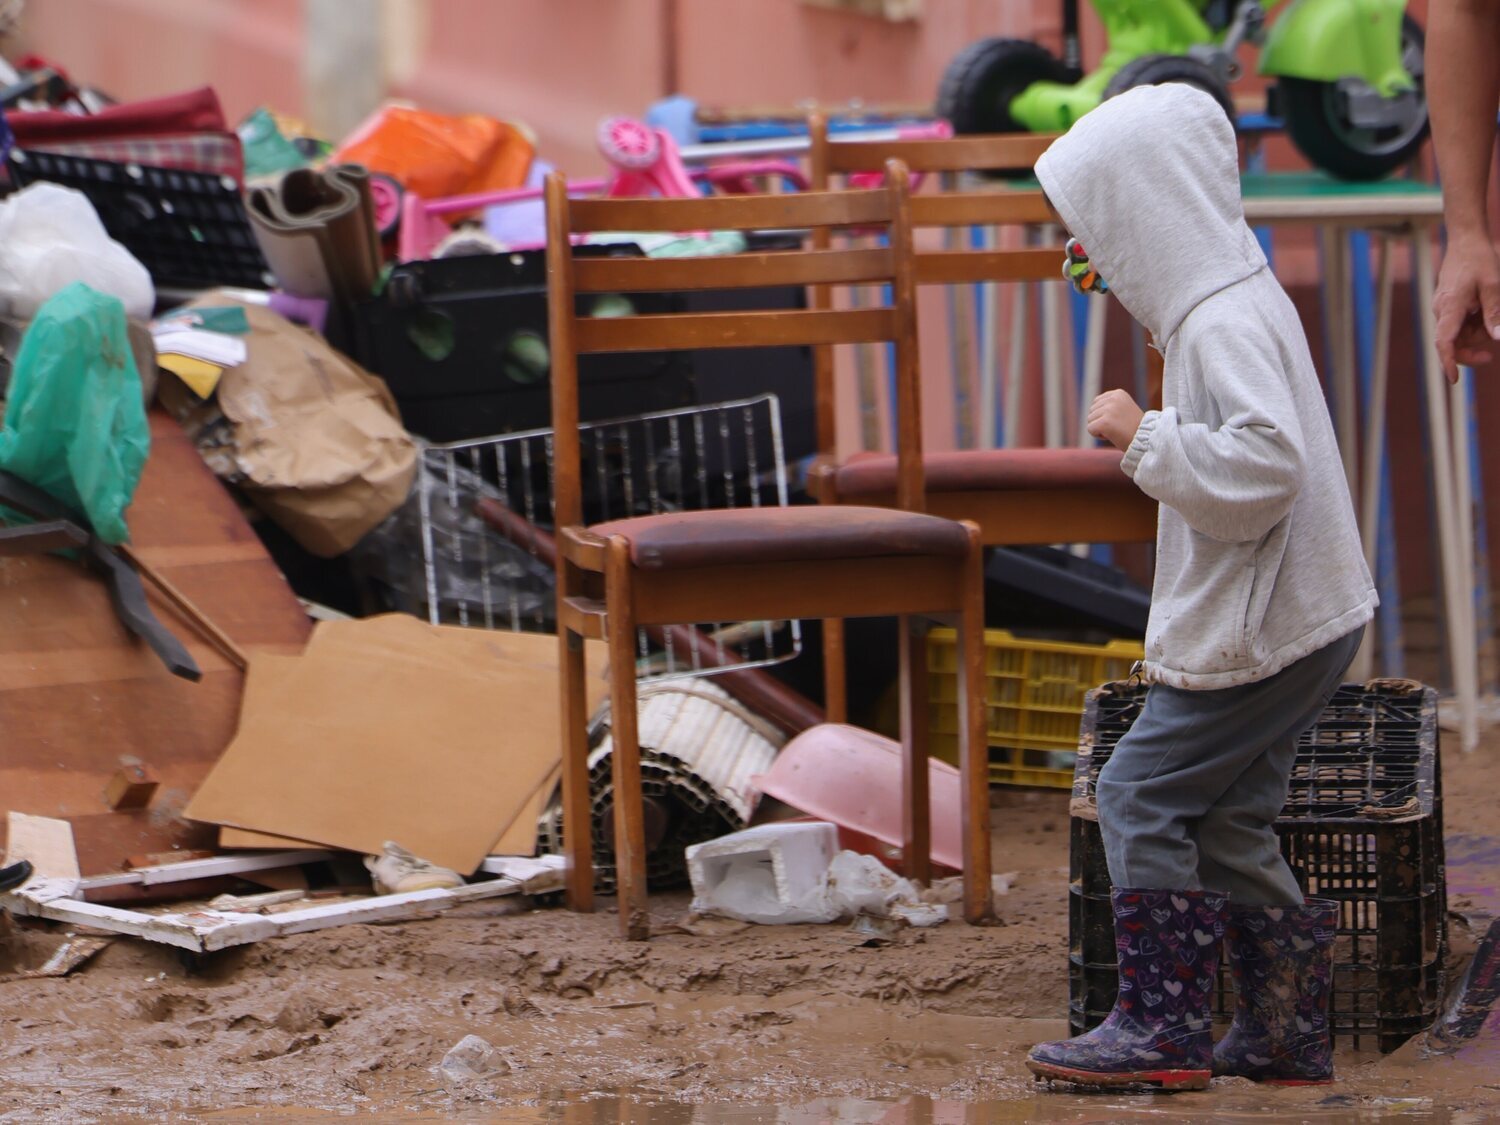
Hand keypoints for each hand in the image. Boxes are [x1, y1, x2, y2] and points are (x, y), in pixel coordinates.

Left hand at [1087, 389, 1144, 452]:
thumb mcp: (1123, 409)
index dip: (1104, 415)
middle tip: (1118, 426)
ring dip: (1100, 428)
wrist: (1147, 440)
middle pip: (1091, 411)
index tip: (1120, 419)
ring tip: (1116, 430)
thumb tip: (1092, 408)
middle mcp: (1113, 398)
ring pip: (1090, 420)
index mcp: (1118, 393)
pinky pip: (1090, 430)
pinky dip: (1098, 435)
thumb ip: (1110, 405)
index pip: (1096, 402)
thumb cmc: (1134, 428)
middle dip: (1101, 421)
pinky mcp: (1104, 422)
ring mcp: (1109, 410)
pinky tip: (1112, 435)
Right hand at [1434, 238, 1499, 381]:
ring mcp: (1443, 309)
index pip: (1444, 340)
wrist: (1465, 241)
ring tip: (1492, 319)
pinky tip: (1484, 314)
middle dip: (1469, 353)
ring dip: (1475, 337)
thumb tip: (1497, 338)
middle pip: (1450, 344)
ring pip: (1456, 336)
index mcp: (1450, 306)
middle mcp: (1441, 311)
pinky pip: (1458, 325)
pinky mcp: (1448, 307)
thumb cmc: (1479, 259)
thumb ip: (1494, 313)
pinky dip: (1473, 327)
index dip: (1448, 361)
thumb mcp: (1494, 284)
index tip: (1453, 380)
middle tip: (1490, 357)